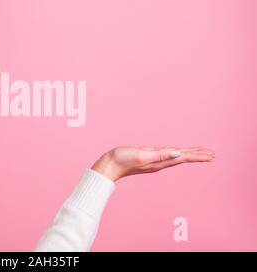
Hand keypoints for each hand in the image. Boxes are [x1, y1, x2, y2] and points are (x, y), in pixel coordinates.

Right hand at [90, 146, 214, 181]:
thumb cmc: (122, 160)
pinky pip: (168, 156)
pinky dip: (176, 154)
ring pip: (176, 157)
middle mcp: (159, 162)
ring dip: (188, 155)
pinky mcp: (148, 158)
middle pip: (182, 158)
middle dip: (197, 156)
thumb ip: (159, 155)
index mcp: (160, 161)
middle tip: (211, 155)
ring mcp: (154, 161)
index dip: (197, 156)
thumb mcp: (142, 155)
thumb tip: (177, 154)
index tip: (210, 155)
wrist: (109, 165)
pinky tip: (177, 153)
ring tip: (199, 153)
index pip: (183, 157)